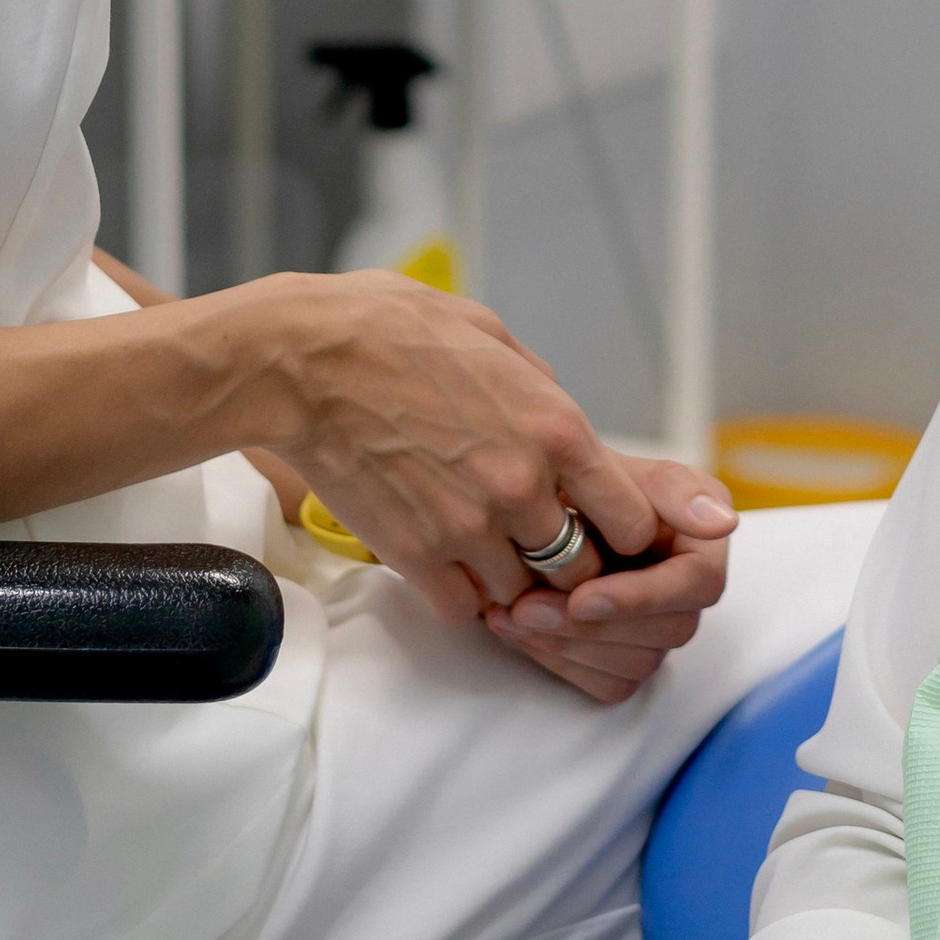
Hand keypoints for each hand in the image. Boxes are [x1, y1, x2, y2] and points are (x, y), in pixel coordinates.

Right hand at [253, 272, 672, 624]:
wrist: (306, 361)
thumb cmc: (395, 330)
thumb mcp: (491, 335)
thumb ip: (540, 386)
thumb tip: (561, 414)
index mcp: (557, 427)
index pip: (632, 521)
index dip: (620, 531)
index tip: (599, 526)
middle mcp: (523, 485)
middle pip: (580, 571)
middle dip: (565, 564)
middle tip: (535, 543)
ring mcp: (469, 526)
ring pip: (519, 595)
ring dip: (506, 579)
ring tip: (479, 545)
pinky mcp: (415, 555)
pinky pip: (459, 609)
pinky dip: (456, 594)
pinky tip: (440, 560)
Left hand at [481, 456, 735, 704]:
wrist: (535, 511)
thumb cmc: (578, 481)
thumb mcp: (620, 469)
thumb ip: (672, 490)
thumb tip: (724, 520)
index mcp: (703, 541)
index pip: (697, 585)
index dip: (641, 597)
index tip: (581, 598)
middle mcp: (689, 591)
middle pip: (667, 632)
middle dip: (591, 626)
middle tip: (524, 607)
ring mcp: (661, 630)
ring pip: (635, 665)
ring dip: (567, 646)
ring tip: (509, 613)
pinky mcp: (629, 659)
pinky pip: (608, 684)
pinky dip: (560, 663)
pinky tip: (520, 632)